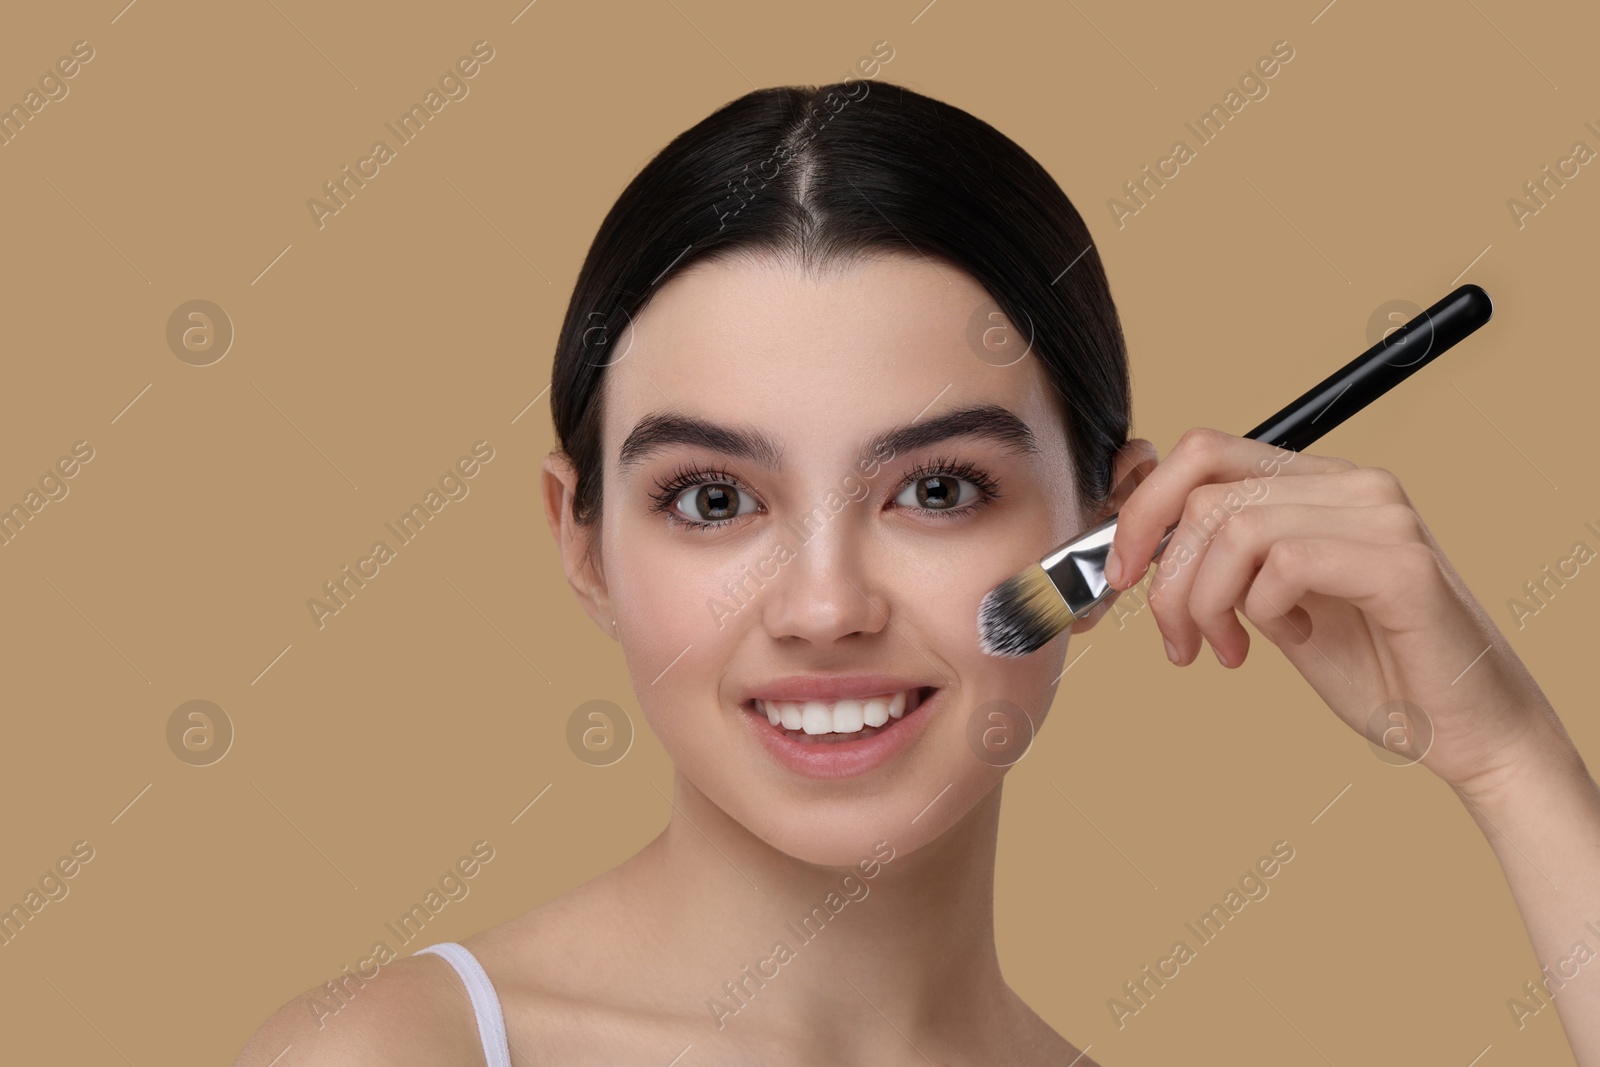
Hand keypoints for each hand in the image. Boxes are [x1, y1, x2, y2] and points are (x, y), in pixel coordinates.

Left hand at [1099, 427, 1573, 799]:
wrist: (1467, 730)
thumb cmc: (1374, 667)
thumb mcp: (1271, 603)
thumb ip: (1224, 561)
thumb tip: (1139, 541)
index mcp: (1319, 483)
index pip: (1204, 452)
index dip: (1143, 508)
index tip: (1120, 572)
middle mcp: (1353, 484)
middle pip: (1207, 491)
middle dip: (1166, 575)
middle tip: (1178, 638)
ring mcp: (1381, 517)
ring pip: (1234, 529)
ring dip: (1207, 603)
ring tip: (1226, 649)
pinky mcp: (1401, 565)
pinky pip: (1285, 564)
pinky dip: (1263, 611)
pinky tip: (1292, 640)